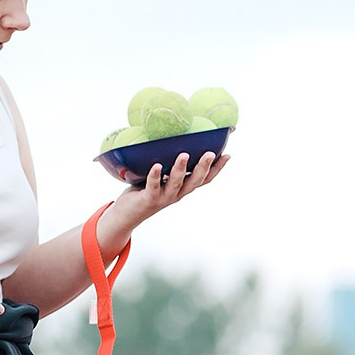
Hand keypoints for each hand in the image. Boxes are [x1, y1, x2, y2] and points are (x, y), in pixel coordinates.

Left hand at [110, 152, 226, 233]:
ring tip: (184, 155)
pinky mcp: (149, 199)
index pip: (204, 179)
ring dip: (181, 169)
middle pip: (195, 181)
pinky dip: (156, 176)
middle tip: (210, 153)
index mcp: (182, 188)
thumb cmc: (144, 191)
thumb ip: (168, 163)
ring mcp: (164, 197)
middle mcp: (177, 194)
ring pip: (176, 184)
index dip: (217, 169)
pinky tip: (157, 166)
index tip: (227, 155)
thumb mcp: (161, 177)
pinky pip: (153, 186)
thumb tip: (173, 139)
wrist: (126, 215)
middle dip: (203, 167)